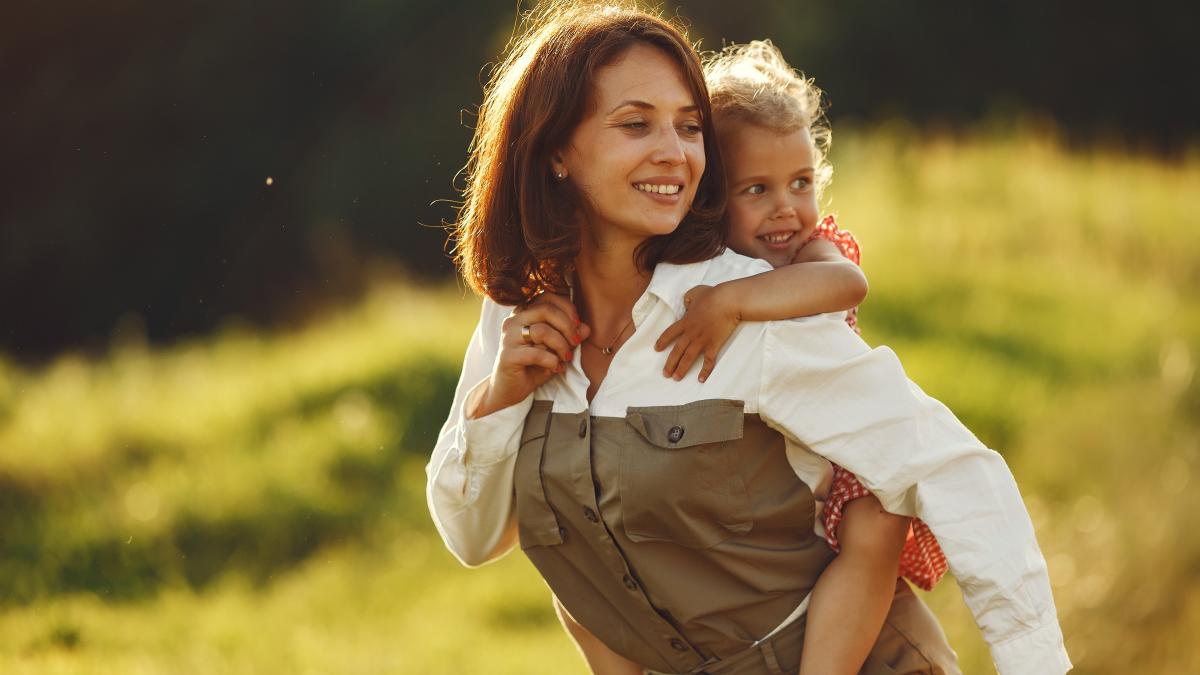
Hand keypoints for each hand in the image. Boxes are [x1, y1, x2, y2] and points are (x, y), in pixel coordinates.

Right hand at [469, 293, 589, 417]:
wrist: (510, 390)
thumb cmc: (534, 366)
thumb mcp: (556, 349)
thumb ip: (570, 336)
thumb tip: (586, 328)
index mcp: (524, 314)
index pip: (547, 297)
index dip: (567, 308)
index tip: (578, 325)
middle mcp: (513, 321)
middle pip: (545, 310)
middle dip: (567, 326)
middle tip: (576, 342)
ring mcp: (508, 338)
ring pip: (541, 331)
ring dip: (561, 345)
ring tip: (567, 358)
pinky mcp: (507, 356)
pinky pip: (535, 353)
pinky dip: (551, 361)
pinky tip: (557, 368)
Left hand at [654, 284, 737, 382]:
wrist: (727, 301)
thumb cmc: (713, 295)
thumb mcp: (695, 292)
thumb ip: (688, 298)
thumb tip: (686, 303)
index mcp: (685, 321)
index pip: (669, 333)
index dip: (662, 341)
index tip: (657, 349)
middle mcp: (690, 333)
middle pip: (677, 350)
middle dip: (670, 363)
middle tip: (665, 374)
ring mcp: (702, 340)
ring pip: (688, 357)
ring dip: (681, 369)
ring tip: (676, 378)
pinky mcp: (714, 344)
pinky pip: (708, 361)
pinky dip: (705, 371)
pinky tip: (701, 379)